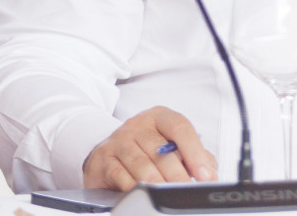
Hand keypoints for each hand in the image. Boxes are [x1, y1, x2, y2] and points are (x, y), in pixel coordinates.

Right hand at [82, 107, 217, 190]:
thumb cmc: (148, 153)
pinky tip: (142, 194)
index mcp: (159, 118)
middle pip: (160, 150)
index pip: (179, 127)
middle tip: (186, 191)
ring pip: (141, 164)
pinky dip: (133, 187)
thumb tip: (211, 174)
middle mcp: (137, 126)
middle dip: (177, 175)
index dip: (194, 152)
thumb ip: (196, 158)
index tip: (206, 176)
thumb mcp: (174, 149)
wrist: (109, 155)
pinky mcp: (103, 158)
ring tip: (166, 195)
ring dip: (156, 183)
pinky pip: (120, 174)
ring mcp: (118, 140)